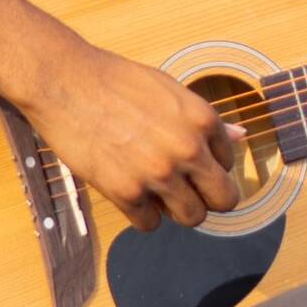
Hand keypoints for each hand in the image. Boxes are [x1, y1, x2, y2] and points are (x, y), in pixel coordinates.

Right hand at [25, 41, 244, 233]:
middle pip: (223, 200)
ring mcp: (158, 173)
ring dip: (176, 209)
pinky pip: (149, 224)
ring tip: (156, 191)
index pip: (228, 164)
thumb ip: (204, 121)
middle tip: (187, 192)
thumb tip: (241, 136)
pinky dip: (141, 213)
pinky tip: (128, 191)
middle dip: (208, 199)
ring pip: (190, 217)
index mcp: (202, 120)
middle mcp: (187, 149)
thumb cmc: (116, 83)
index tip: (190, 163)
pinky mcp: (126, 192)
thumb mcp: (169, 91)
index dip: (209, 166)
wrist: (65, 83)